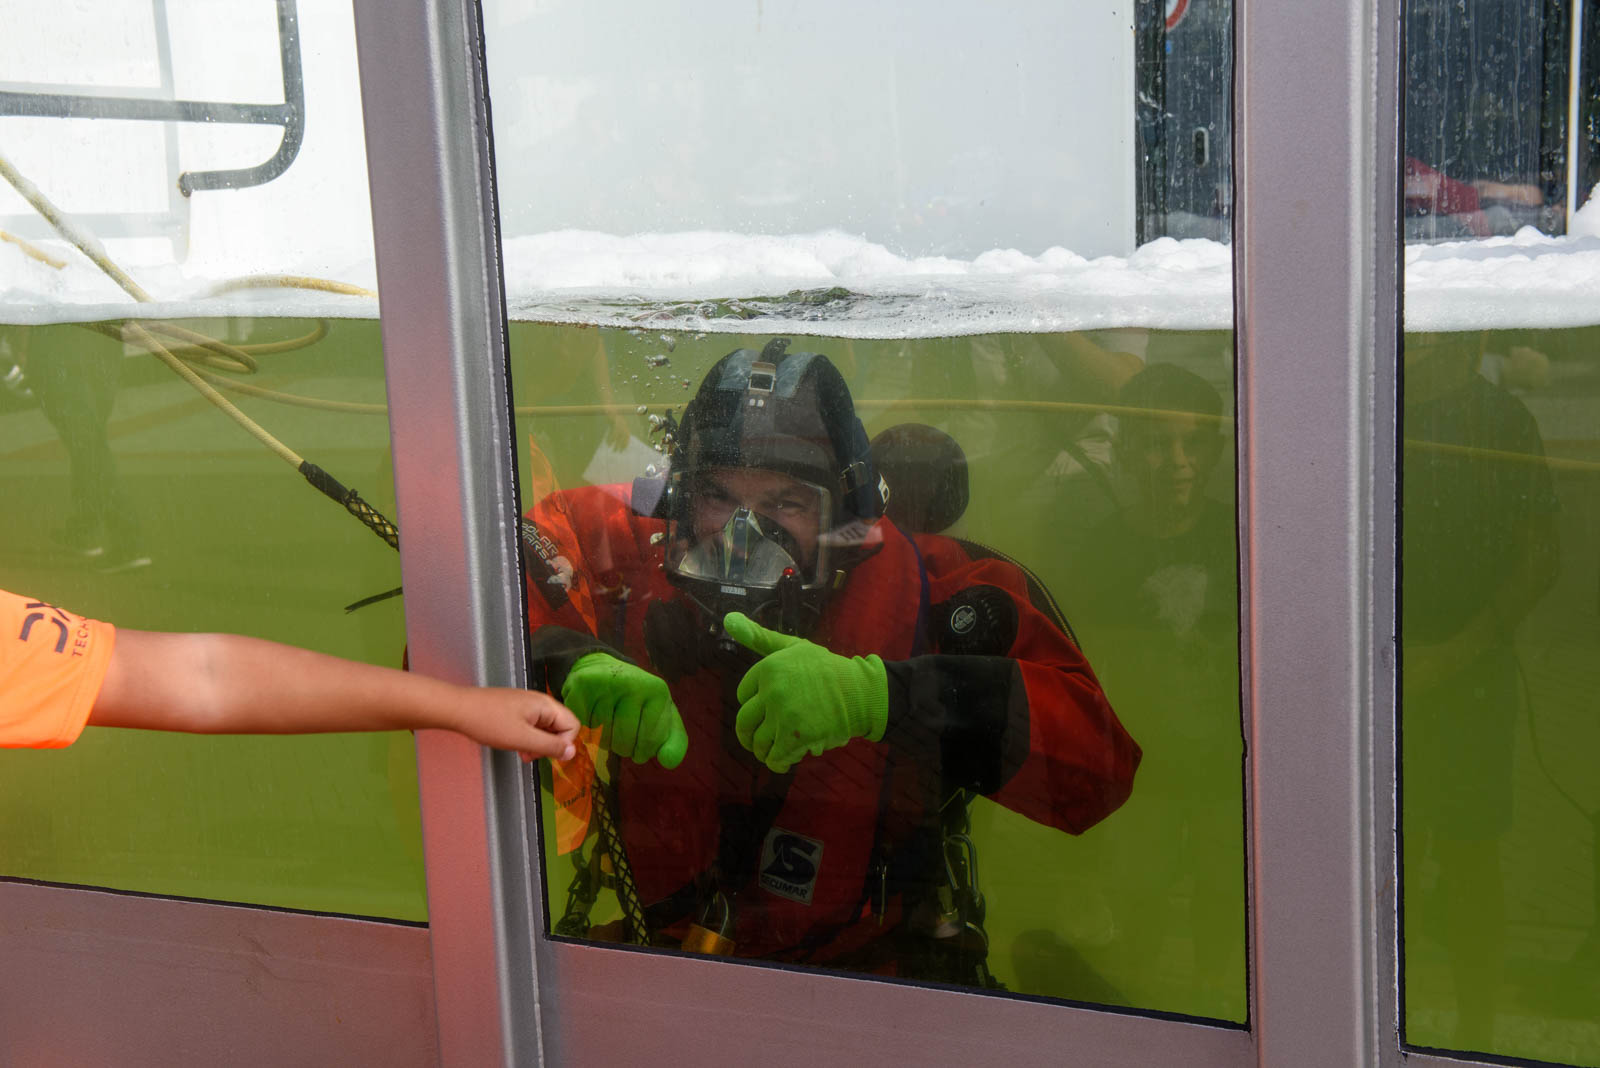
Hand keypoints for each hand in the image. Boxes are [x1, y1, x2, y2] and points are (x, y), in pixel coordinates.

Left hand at [454, 688, 581, 762]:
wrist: (458, 709)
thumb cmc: (489, 723)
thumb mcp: (522, 739)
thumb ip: (549, 746)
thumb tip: (572, 752)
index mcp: (546, 705)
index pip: (573, 725)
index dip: (564, 744)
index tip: (544, 754)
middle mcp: (540, 702)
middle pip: (560, 727)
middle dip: (550, 745)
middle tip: (530, 755)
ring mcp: (528, 705)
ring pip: (546, 728)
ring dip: (538, 744)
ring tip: (521, 753)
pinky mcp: (517, 709)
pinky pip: (533, 726)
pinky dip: (528, 738)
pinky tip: (514, 744)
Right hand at [561, 653, 687, 767]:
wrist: (603, 670)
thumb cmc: (636, 700)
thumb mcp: (660, 716)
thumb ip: (673, 741)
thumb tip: (669, 762)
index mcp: (657, 691)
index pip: (650, 742)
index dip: (642, 751)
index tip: (639, 740)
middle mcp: (634, 683)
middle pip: (624, 742)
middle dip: (622, 747)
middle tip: (621, 731)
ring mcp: (606, 683)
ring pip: (601, 737)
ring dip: (603, 738)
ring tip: (607, 721)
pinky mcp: (582, 685)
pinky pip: (582, 726)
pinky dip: (585, 729)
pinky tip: (591, 716)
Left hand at [723, 611, 887, 772]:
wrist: (861, 692)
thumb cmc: (827, 670)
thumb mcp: (794, 647)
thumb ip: (760, 637)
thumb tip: (728, 618)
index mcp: (768, 668)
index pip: (742, 695)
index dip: (754, 706)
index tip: (766, 711)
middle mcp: (772, 690)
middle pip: (744, 723)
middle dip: (749, 736)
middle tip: (758, 742)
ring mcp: (784, 714)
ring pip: (759, 743)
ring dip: (765, 752)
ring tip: (776, 751)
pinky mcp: (796, 737)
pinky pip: (775, 758)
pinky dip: (778, 763)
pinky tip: (785, 761)